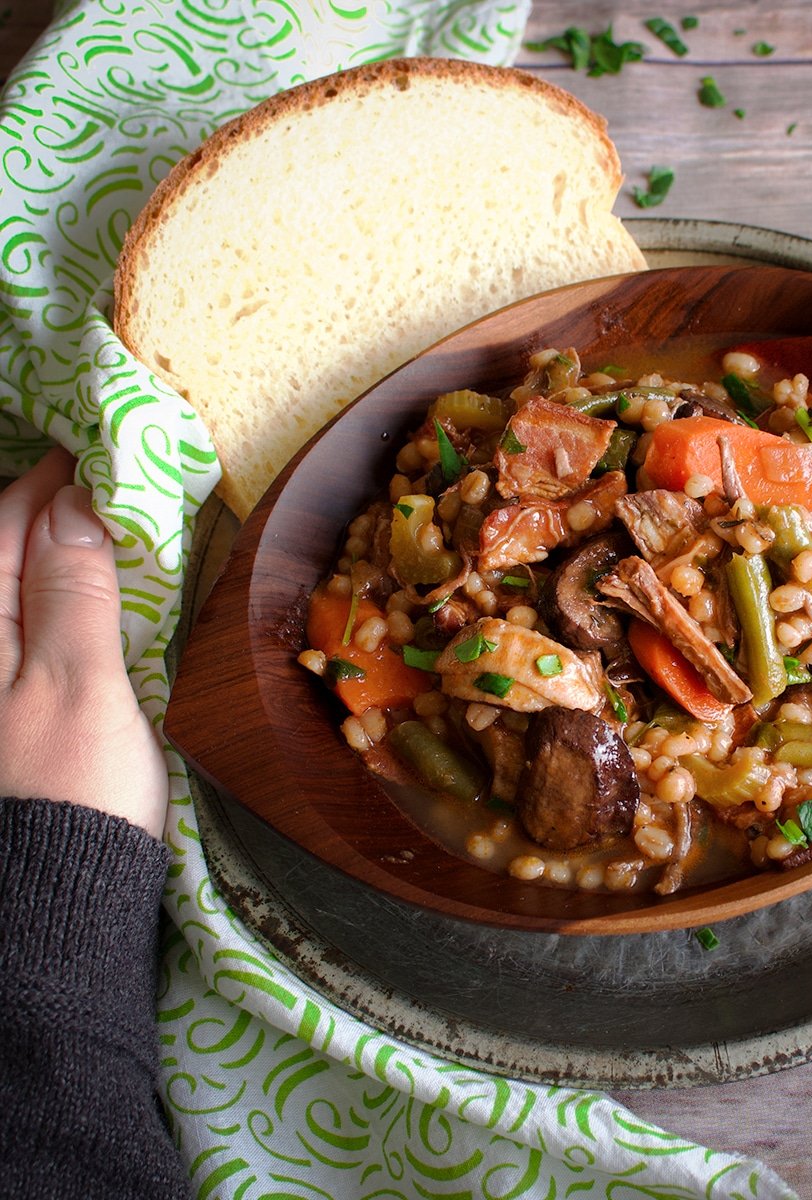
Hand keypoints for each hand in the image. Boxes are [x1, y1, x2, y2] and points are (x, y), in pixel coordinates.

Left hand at [0, 448, 167, 836]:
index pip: (3, 526)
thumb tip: (74, 503)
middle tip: (107, 478)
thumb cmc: (70, 788)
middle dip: (50, 509)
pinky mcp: (20, 708)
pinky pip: (34, 627)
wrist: (58, 896)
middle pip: (4, 553)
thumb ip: (74, 591)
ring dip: (60, 552)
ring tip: (105, 523)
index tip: (98, 449)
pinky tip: (96, 592)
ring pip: (19, 590)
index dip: (48, 481)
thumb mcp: (78, 681)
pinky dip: (66, 597)